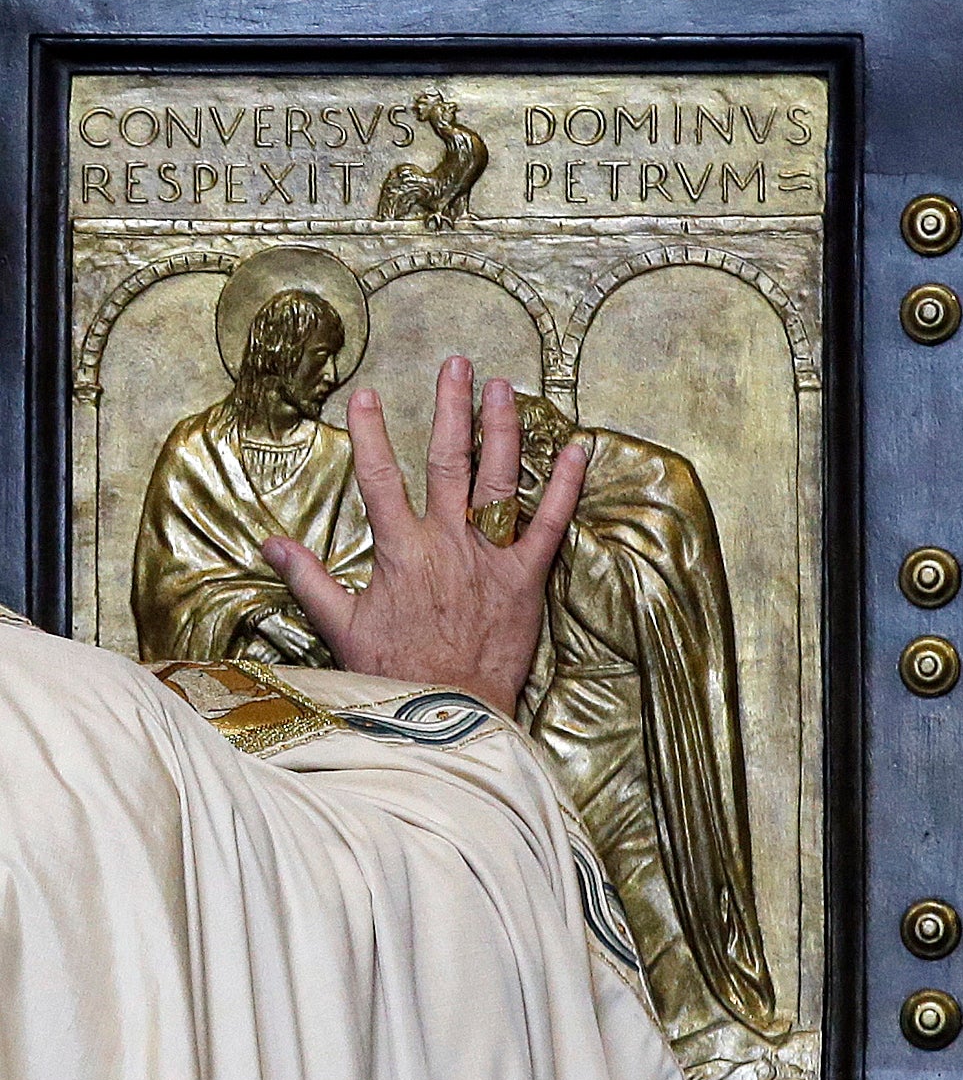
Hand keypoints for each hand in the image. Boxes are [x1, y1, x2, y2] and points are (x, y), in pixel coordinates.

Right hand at [261, 356, 586, 712]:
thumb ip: (308, 578)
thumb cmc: (393, 674)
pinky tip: (576, 449)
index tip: (367, 395)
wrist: (448, 714)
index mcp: (399, 550)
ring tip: (505, 387)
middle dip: (451, 408)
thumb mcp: (341, 626)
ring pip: (498, 479)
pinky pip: (549, 523)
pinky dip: (564, 486)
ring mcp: (489, 557)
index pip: (379, 477)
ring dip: (503, 429)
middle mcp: (446, 542)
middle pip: (449, 461)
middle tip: (457, 364)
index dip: (371, 434)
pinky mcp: (527, 578)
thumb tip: (269, 543)